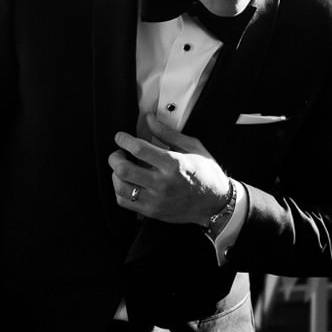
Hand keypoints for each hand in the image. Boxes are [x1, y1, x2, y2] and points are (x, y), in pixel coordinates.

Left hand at [110, 116, 228, 223]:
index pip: (139, 149)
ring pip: (120, 187)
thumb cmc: (206, 174)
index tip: (121, 137)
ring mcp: (156, 200)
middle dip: (115, 157)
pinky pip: (124, 202)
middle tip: (119, 153)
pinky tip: (127, 183)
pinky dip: (120, 190)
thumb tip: (149, 119)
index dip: (124, 140)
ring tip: (122, 168)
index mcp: (173, 165)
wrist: (216, 203)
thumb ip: (167, 133)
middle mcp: (163, 184)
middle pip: (124, 169)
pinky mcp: (152, 211)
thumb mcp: (192, 147)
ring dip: (115, 174)